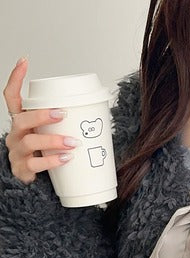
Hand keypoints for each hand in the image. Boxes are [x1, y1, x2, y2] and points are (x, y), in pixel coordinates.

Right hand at [2, 57, 79, 184]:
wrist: (34, 183)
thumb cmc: (44, 154)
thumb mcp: (50, 135)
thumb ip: (63, 124)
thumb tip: (97, 112)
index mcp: (21, 122)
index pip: (11, 97)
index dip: (15, 79)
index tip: (24, 62)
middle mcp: (15, 135)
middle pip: (21, 120)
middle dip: (42, 115)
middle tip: (62, 114)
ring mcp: (17, 152)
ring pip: (30, 142)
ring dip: (53, 141)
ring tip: (72, 142)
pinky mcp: (22, 169)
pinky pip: (34, 164)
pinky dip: (51, 161)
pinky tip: (65, 159)